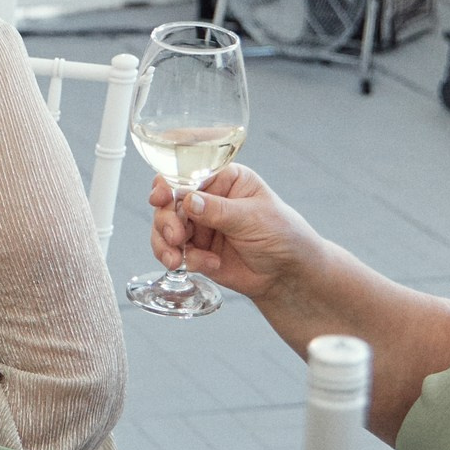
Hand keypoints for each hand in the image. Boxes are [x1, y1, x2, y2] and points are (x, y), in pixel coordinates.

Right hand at [147, 165, 328, 300]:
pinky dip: (182, 260)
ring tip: (177, 259)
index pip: (187, 174)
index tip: (160, 197)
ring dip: (165, 243)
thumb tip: (188, 200)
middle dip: (166, 220)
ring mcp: (199, 225)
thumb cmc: (282, 234)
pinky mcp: (195, 250)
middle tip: (175, 237)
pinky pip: (173, 252)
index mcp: (224, 179)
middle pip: (169, 202)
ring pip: (164, 228)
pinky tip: (206, 264)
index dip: (169, 184)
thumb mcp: (253, 218)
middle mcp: (206, 199)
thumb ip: (219, 210)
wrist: (288, 274)